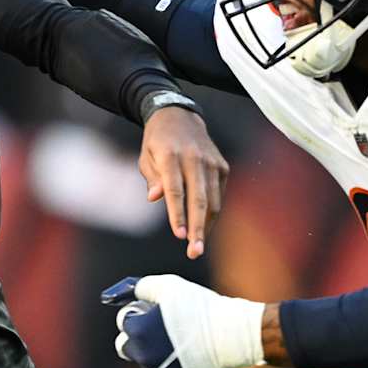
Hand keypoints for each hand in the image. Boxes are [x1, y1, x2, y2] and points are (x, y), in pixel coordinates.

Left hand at [101, 275, 264, 367]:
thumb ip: (138, 288)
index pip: (124, 321)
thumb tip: (110, 297)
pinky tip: (188, 355)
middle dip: (139, 336)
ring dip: (156, 351)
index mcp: (138, 331)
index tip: (159, 310)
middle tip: (162, 327)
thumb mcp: (167, 286)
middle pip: (126, 346)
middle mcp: (143, 356)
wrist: (233, 334)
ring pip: (146, 361)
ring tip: (183, 339)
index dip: (141, 312)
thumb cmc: (200, 306)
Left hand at [138, 107, 229, 259]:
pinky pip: (219, 195)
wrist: (179, 116)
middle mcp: (194, 158)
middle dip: (197, 229)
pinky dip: (212, 212)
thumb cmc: (158, 142)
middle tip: (194, 252)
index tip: (179, 235)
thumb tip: (155, 198)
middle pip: (199, 200)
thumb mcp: (146, 156)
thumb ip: (152, 178)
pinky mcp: (222, 166)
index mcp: (171, 156)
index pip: (176, 190)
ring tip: (197, 245)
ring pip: (213, 200)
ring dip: (206, 225)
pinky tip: (204, 225)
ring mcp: (211, 162)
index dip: (178, 214)